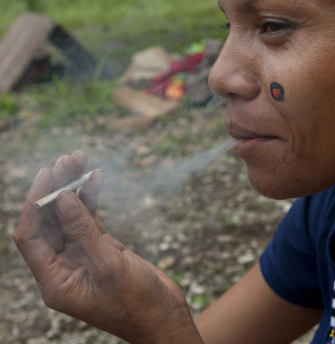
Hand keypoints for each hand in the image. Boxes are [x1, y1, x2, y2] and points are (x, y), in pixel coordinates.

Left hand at [13, 151, 202, 343]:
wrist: (163, 316)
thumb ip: (83, 231)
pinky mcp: (102, 247)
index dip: (36, 203)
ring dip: (74, 187)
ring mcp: (83, 255)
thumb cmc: (135, 302)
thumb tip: (62, 198)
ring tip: (80, 159)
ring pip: (70, 215)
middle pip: (50, 220)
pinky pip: (90, 217)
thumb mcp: (108, 265)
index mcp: (55, 280)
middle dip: (57, 188)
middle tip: (68, 159)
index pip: (32, 236)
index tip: (47, 174)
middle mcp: (64, 266)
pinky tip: (96, 177)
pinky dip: (92, 197)